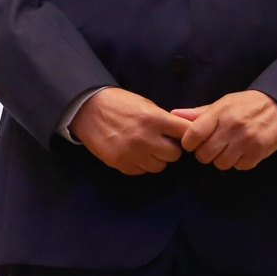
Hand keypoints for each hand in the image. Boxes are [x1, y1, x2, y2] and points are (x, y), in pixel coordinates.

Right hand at [70, 87, 191, 175]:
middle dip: (171, 149)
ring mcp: (132, 153)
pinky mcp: (120, 164)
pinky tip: (135, 153)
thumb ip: (165, 121)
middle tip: (163, 142)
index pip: (186, 133)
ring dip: (157, 159)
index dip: (187, 135)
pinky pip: (141, 171)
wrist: (89, 110)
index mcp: (155, 119)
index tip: (183, 135)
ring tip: (148, 147)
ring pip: (159, 167)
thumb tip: (184, 133)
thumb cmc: (122, 104)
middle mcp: (146, 138)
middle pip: (175, 155)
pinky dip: (141, 164)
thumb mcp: (147, 106)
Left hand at [172, 90, 276, 170]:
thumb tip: (173, 115)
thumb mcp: (224, 103)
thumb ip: (199, 113)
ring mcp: (246, 140)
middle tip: (215, 145)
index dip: (190, 143)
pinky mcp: (259, 151)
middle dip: (206, 153)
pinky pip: (239, 167)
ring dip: (223, 159)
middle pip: (204, 155)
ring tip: (231, 148)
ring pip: (221, 164)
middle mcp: (233, 126)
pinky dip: (240, 162)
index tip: (195, 142)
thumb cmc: (247, 105)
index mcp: (221, 112)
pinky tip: (244, 151)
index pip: (193, 135)